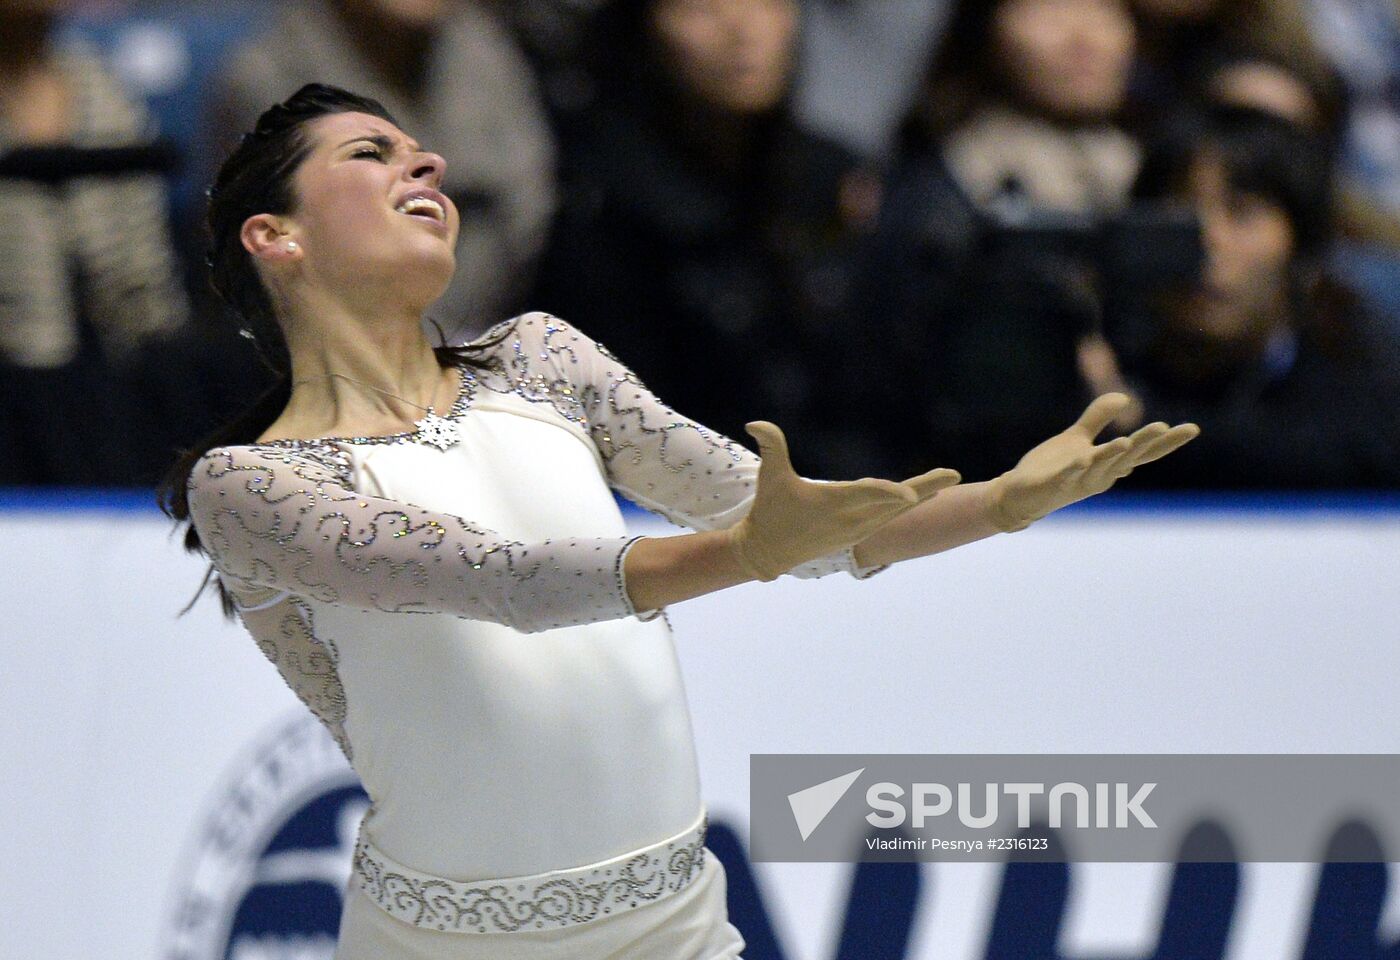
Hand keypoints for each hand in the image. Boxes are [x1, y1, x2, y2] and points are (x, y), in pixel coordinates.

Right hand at [726, 421, 960, 580]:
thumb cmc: (769, 511)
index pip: (867, 496)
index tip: (911, 495)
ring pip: (896, 511)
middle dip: (926, 488)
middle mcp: (851, 519)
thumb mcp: (768, 477)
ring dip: (922, 495)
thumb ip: (770, 446)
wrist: (768, 552)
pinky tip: (923, 496)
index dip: (889, 493)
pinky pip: (890, 518)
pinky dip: (906, 505)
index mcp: (833, 503)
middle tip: (954, 474)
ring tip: (946, 480)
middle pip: (895, 503)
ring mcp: (857, 529)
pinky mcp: (858, 534)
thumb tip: (754, 422)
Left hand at [985, 394, 1198, 531]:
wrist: (1020, 494)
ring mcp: (1078, 481)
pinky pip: (1066, 476)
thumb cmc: (1053, 468)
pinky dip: (1075, 468)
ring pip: (1100, 466)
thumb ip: (1098, 417)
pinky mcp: (1054, 484)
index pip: (1144, 452)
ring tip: (1126, 440)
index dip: (1167, 442)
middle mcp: (1100, 475)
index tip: (1192, 428)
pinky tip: (1083, 459)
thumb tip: (1124, 397)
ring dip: (1112, 454)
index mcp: (1109, 464)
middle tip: (1164, 427)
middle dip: (1144, 443)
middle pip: (1128, 458)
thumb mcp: (1077, 437)